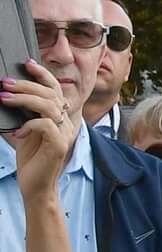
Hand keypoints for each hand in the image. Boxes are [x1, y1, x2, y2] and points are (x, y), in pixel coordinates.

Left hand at [0, 64, 81, 200]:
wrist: (35, 187)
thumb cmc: (31, 160)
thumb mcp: (25, 131)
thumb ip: (25, 114)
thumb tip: (11, 94)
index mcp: (59, 117)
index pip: (55, 89)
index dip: (43, 74)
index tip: (27, 64)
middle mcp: (65, 122)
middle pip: (50, 94)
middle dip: (26, 85)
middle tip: (5, 83)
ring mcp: (64, 133)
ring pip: (48, 106)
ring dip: (24, 99)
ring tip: (4, 98)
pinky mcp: (59, 145)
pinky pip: (46, 125)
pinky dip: (29, 124)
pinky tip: (17, 131)